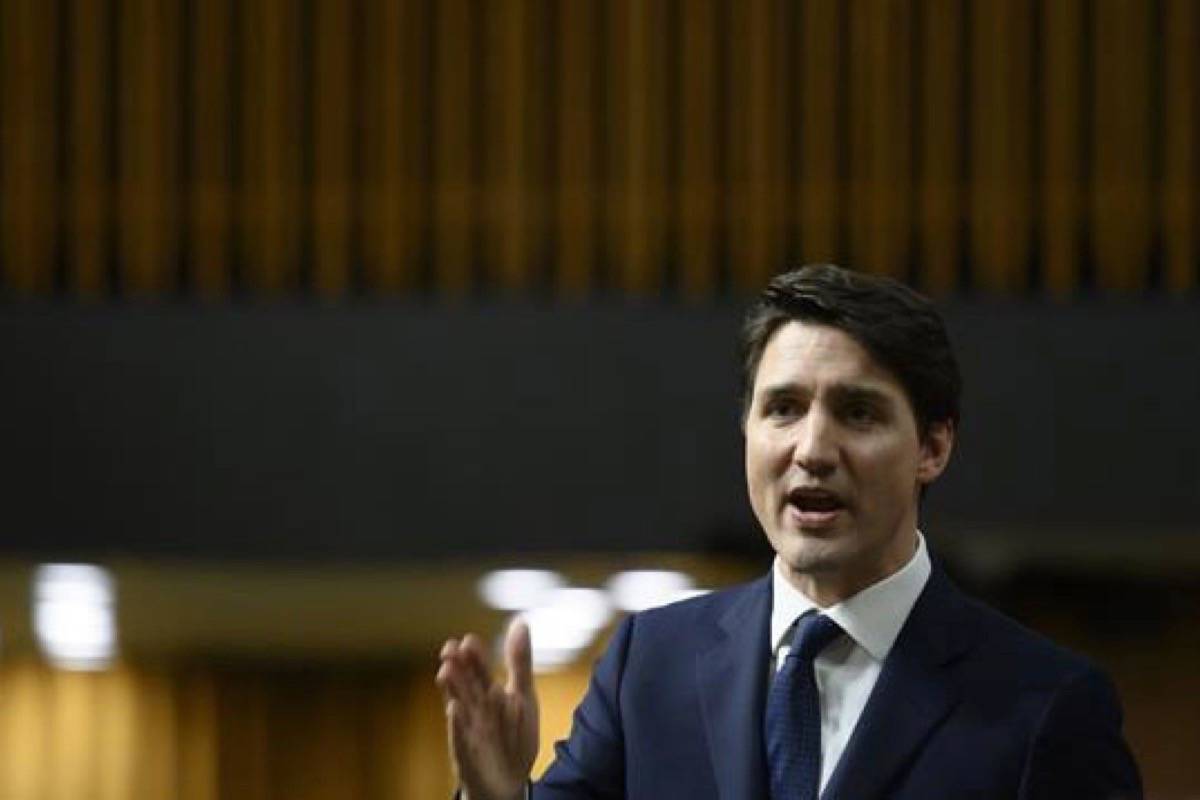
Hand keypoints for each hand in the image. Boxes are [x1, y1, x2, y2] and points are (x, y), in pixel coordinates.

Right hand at [436, 620, 538, 799]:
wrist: (510, 780)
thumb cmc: (513, 734)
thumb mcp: (522, 695)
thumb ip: (519, 661)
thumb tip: (520, 622)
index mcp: (487, 693)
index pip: (479, 670)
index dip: (474, 656)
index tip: (468, 640)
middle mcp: (475, 709)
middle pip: (465, 685)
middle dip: (457, 667)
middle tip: (449, 650)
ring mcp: (469, 730)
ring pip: (459, 706)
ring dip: (452, 689)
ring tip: (446, 671)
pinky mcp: (466, 753)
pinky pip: (459, 737)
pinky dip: (456, 725)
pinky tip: (454, 709)